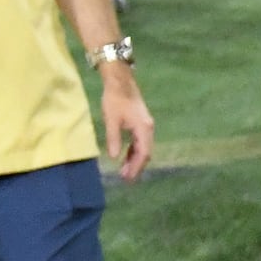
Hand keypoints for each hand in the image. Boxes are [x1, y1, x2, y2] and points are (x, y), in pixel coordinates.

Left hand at [100, 65, 153, 181]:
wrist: (120, 81)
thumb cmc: (115, 100)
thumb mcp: (111, 120)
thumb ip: (114, 139)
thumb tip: (114, 158)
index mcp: (143, 128)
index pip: (143, 153)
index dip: (136, 167)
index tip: (127, 178)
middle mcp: (148, 128)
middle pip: (146, 152)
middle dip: (136, 166)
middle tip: (126, 179)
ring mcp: (146, 125)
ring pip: (143, 147)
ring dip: (135, 159)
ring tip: (124, 171)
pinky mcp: (141, 123)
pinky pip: (140, 142)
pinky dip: (134, 151)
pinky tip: (125, 157)